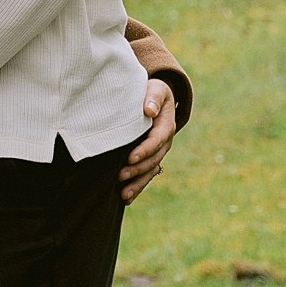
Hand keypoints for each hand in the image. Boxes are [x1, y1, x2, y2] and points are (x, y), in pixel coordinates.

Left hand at [120, 78, 178, 203]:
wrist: (154, 98)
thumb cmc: (151, 91)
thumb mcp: (155, 88)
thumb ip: (153, 97)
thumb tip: (149, 109)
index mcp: (166, 125)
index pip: (157, 140)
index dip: (145, 150)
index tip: (130, 157)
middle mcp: (164, 142)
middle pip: (153, 159)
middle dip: (137, 169)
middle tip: (120, 175)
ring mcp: (158, 152)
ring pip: (150, 171)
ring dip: (137, 183)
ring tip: (123, 194)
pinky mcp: (150, 159)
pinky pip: (146, 175)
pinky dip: (137, 187)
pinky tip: (125, 198)